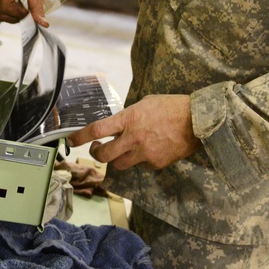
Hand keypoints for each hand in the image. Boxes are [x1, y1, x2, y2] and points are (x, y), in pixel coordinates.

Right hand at [0, 0, 52, 26]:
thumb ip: (37, 8)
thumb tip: (42, 24)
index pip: (5, 7)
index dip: (18, 14)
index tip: (30, 11)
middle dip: (15, 16)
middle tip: (27, 11)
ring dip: (11, 15)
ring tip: (23, 7)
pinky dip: (8, 12)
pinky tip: (17, 5)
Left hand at [68, 95, 201, 170]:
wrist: (197, 121)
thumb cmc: (172, 106)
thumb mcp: (146, 103)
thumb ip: (129, 115)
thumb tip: (119, 123)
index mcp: (129, 118)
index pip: (97, 130)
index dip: (80, 137)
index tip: (71, 140)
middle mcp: (133, 138)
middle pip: (103, 155)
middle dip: (96, 153)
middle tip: (97, 148)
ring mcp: (144, 153)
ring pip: (119, 164)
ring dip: (116, 158)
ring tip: (123, 149)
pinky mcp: (155, 164)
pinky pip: (140, 165)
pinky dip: (139, 160)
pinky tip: (148, 150)